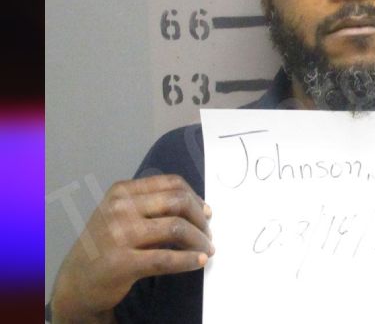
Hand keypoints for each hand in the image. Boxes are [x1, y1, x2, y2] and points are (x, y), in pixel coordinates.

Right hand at [50, 175, 213, 323]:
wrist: (76, 281)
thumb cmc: (106, 245)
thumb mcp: (122, 214)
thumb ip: (152, 204)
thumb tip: (200, 207)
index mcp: (122, 191)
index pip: (172, 183)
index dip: (196, 197)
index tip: (206, 212)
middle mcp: (119, 207)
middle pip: (178, 202)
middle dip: (201, 219)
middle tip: (208, 234)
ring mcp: (119, 234)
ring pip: (176, 228)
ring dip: (199, 240)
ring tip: (206, 249)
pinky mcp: (121, 263)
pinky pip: (165, 259)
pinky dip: (188, 260)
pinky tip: (198, 261)